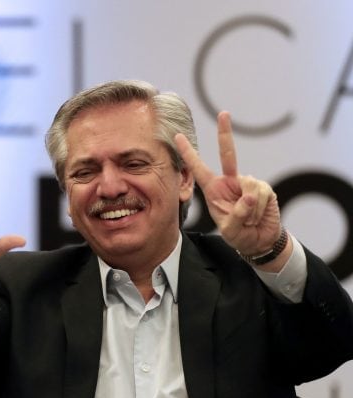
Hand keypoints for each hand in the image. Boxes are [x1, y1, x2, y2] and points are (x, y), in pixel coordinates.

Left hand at [174, 112, 281, 255]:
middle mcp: (230, 182)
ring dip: (248, 210)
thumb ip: (236, 216)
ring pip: (248, 188)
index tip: (176, 137)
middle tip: (223, 113)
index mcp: (214, 190)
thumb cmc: (239, 234)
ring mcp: (248, 183)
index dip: (188, 154)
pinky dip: (258, 209)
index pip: (198, 169)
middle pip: (228, 154)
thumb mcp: (230, 230)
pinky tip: (258, 216)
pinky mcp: (263, 188)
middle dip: (225, 133)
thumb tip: (247, 197)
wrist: (259, 240)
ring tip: (248, 219)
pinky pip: (260, 194)